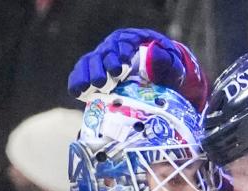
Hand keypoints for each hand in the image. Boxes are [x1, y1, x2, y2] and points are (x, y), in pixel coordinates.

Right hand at [67, 28, 185, 98]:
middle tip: (102, 82)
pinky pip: (81, 74)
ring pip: (89, 63)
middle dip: (101, 68)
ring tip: (85, 89)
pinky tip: (76, 92)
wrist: (160, 77)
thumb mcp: (172, 65)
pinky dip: (77, 82)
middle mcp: (113, 47)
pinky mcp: (94, 73)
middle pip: (103, 54)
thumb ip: (166, 61)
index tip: (119, 69)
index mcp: (131, 40)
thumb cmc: (166, 69)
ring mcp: (102, 60)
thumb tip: (155, 54)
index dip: (118, 55)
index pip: (122, 44)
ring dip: (86, 76)